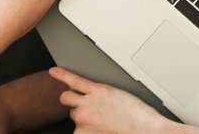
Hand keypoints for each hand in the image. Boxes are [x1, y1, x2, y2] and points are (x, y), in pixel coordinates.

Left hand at [49, 67, 174, 133]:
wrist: (144, 128)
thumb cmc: (137, 114)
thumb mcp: (118, 95)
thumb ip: (101, 95)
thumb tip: (93, 99)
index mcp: (99, 89)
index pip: (74, 80)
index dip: (62, 75)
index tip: (53, 72)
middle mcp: (87, 103)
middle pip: (68, 99)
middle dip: (76, 102)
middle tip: (90, 108)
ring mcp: (84, 118)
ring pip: (72, 115)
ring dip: (80, 116)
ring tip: (97, 120)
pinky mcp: (84, 132)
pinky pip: (76, 131)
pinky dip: (84, 131)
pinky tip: (96, 130)